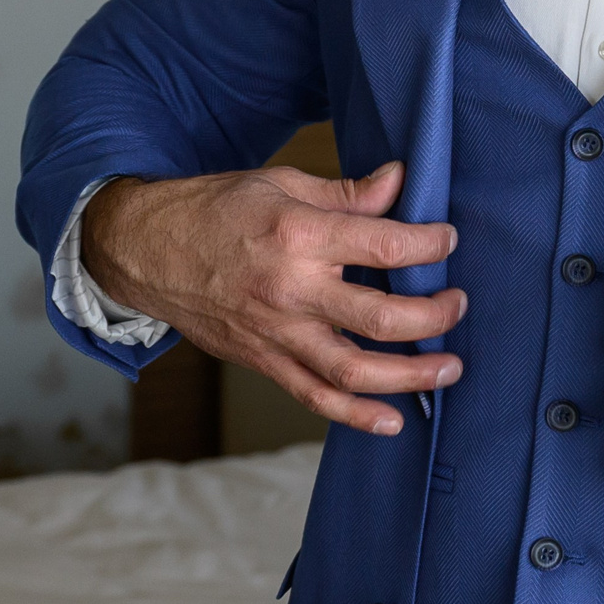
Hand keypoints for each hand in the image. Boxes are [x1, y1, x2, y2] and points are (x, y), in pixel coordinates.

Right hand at [82, 162, 464, 434]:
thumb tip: (401, 182)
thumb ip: (347, 193)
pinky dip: (356, 415)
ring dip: (410, 375)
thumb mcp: (282, 184)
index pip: (385, 247)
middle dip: (434, 316)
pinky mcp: (263, 361)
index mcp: (299, 237)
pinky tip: (392, 420)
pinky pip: (314, 398)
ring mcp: (276, 334)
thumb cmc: (215, 209)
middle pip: (381, 318)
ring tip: (448, 368)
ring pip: (354, 372)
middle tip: (458, 305)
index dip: (430, 245)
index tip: (447, 240)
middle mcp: (291, 291)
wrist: (146, 250)